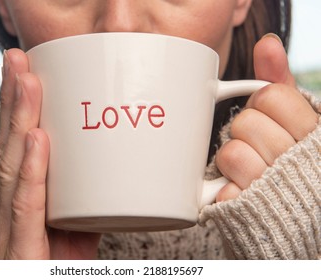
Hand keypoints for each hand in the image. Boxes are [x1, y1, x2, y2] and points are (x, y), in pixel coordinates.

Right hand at [0, 49, 100, 258]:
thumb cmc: (62, 264)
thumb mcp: (79, 223)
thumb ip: (93, 195)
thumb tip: (119, 168)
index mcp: (26, 195)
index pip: (19, 144)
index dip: (21, 107)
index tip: (29, 69)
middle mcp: (14, 205)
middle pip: (12, 145)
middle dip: (15, 99)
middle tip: (19, 58)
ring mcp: (13, 226)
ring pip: (13, 166)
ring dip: (21, 120)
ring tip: (27, 82)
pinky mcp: (22, 249)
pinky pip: (28, 206)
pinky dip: (32, 171)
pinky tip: (37, 140)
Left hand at [215, 34, 317, 201]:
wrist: (284, 220)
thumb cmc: (286, 163)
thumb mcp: (292, 121)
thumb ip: (280, 83)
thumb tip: (267, 44)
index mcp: (313, 136)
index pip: (272, 95)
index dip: (260, 104)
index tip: (265, 117)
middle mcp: (299, 164)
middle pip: (246, 121)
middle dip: (243, 131)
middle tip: (255, 146)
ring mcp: (276, 192)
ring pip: (231, 153)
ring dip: (231, 161)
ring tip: (245, 171)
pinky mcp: (249, 215)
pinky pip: (222, 190)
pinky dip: (224, 189)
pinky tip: (238, 192)